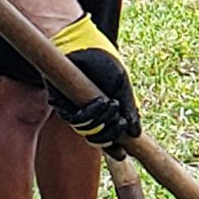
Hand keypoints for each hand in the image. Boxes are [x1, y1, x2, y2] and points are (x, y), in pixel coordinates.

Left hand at [45, 15, 140, 148]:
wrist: (82, 45)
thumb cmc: (103, 62)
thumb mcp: (122, 86)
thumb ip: (129, 109)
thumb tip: (137, 133)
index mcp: (105, 112)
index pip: (109, 138)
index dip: (115, 148)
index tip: (124, 153)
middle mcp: (89, 114)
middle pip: (98, 139)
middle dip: (111, 134)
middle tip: (120, 123)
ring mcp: (75, 110)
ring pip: (87, 131)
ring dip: (101, 122)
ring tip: (110, 103)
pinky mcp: (60, 103)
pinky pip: (74, 118)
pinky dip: (89, 113)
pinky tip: (99, 101)